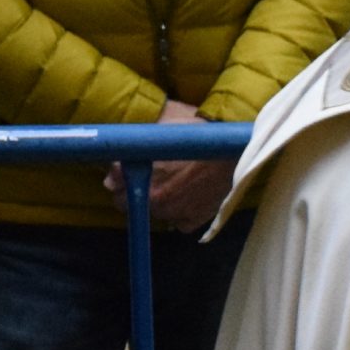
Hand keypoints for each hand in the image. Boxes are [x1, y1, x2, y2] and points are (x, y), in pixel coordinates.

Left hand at [104, 100, 233, 232]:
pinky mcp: (195, 219)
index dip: (120, 179)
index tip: (127, 172)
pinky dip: (180, 215)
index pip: (114, 188)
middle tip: (150, 179)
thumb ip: (133, 143)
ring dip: (159, 203)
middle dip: (135, 193)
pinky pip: (179, 224)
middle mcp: (155, 199)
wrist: (236, 147)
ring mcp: (175, 212)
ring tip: (173, 187)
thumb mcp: (160, 125)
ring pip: (155, 214)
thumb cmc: (198, 130)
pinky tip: (187, 199)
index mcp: (141, 176)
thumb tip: (112, 170)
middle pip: (130, 205)